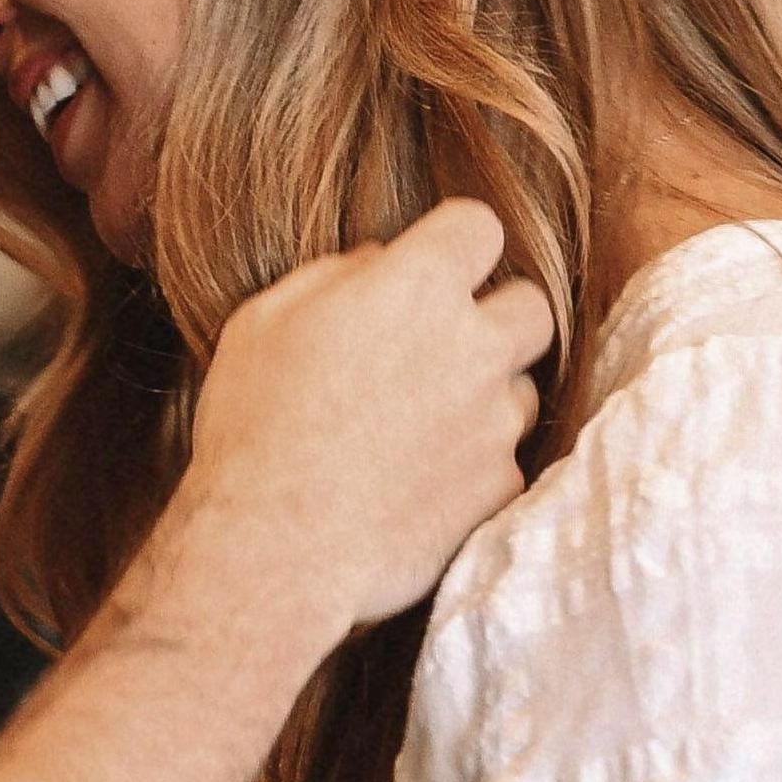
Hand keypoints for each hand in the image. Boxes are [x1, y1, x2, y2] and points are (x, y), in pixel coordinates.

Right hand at [166, 196, 548, 636]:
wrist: (272, 555)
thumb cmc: (251, 432)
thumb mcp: (261, 325)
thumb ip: (332, 277)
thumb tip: (377, 263)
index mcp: (416, 286)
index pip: (477, 227)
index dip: (453, 245)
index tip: (430, 270)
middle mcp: (474, 346)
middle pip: (529, 305)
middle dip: (493, 320)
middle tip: (440, 350)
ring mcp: (495, 421)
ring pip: (521, 390)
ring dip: (485, 398)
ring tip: (418, 431)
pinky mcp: (499, 488)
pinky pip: (504, 462)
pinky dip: (471, 468)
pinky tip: (417, 485)